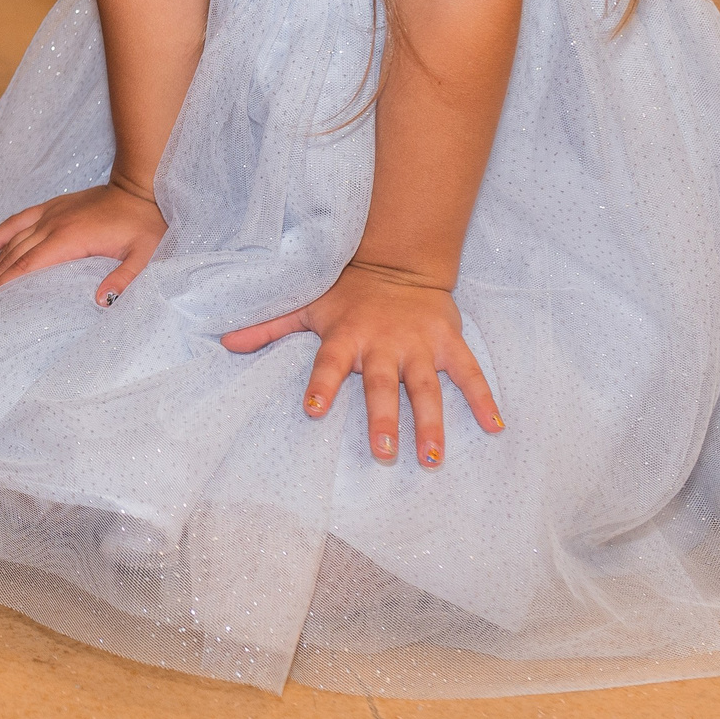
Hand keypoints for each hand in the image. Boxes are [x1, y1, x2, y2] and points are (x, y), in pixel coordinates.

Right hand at [0, 175, 164, 302]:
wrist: (142, 186)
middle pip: (15, 256)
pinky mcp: (50, 207)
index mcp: (71, 238)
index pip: (29, 265)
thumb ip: (124, 278)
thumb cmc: (145, 223)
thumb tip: (101, 302)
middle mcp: (53, 224)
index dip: (7, 285)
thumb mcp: (144, 254)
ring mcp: (49, 214)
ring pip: (12, 241)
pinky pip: (17, 220)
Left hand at [221, 262, 505, 467]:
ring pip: (425, 387)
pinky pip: (470, 373)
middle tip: (383, 454)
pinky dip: (483, 399)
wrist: (397, 261)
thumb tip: (223, 342)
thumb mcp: (305, 305)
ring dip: (430, 422)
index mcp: (346, 336)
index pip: (329, 362)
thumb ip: (268, 327)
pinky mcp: (449, 343)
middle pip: (382, 385)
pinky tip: (496, 427)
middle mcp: (383, 343)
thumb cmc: (344, 292)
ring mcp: (419, 345)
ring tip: (431, 457)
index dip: (322, 383)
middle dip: (382, 418)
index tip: (314, 409)